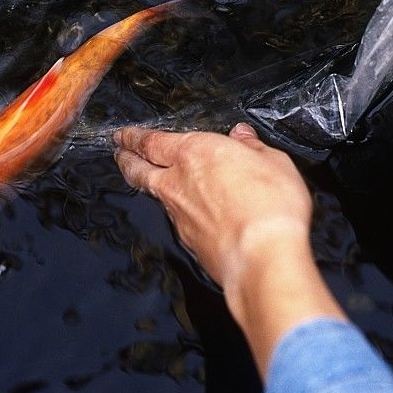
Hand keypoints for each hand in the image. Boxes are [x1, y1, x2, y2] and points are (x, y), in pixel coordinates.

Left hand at [114, 123, 343, 375]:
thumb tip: (242, 136)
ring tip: (143, 178)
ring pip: (153, 194)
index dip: (135, 137)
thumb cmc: (271, 204)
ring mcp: (179, 215)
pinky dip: (174, 211)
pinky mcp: (188, 241)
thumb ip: (253, 148)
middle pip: (139, 168)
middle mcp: (177, 182)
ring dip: (145, 184)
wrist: (261, 258)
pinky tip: (182, 212)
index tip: (123, 134)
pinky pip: (174, 219)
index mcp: (194, 152)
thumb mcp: (274, 162)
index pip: (152, 141)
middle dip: (126, 159)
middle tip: (118, 153)